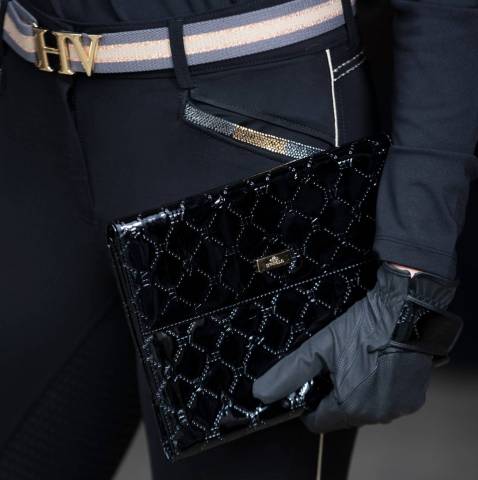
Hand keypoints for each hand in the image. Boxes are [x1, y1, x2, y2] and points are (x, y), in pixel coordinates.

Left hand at [252, 263, 461, 432]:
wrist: (406, 310)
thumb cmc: (364, 328)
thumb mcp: (321, 346)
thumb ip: (289, 372)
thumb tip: (261, 393)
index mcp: (351, 406)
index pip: (318, 422)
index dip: (308, 405)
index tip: (308, 385)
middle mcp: (377, 415)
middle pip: (342, 415)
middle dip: (332, 396)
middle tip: (332, 367)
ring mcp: (399, 407)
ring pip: (365, 408)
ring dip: (356, 393)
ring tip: (354, 362)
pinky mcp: (414, 398)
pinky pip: (387, 401)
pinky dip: (378, 389)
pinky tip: (375, 365)